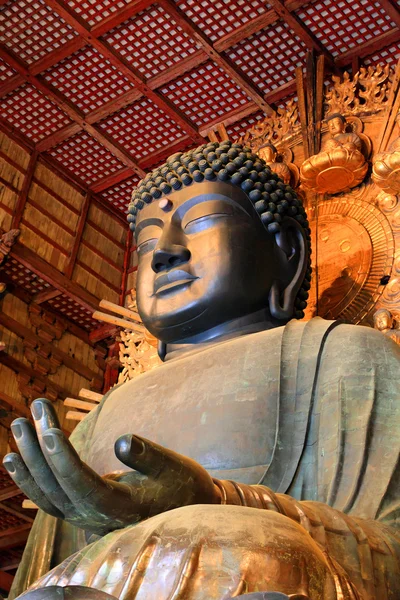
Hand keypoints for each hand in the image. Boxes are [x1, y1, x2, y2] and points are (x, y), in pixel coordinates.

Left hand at [3, 398, 218, 534]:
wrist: (183, 510)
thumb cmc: (182, 485)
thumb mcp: (174, 467)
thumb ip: (149, 456)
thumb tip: (123, 441)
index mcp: (120, 507)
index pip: (82, 483)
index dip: (62, 458)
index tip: (48, 430)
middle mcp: (95, 518)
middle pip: (57, 486)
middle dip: (40, 448)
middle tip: (32, 412)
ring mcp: (84, 516)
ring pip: (46, 493)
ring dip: (29, 460)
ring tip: (18, 425)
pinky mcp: (79, 509)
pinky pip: (47, 497)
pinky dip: (29, 477)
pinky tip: (13, 458)